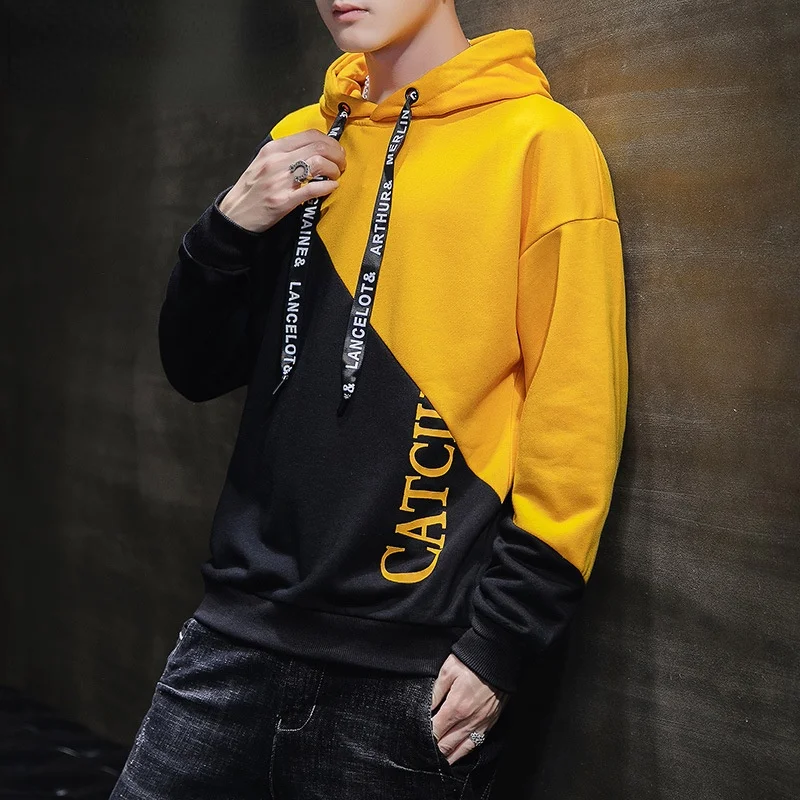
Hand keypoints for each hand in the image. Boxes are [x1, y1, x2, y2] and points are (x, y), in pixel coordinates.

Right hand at [218, 129, 346, 232]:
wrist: (235, 214)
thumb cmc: (252, 190)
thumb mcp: (264, 163)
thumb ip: (286, 154)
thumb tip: (313, 151)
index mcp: (273, 149)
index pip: (310, 135)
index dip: (330, 142)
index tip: (335, 152)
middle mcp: (276, 161)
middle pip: (318, 147)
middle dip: (337, 155)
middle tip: (340, 165)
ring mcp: (280, 181)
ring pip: (318, 164)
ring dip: (334, 170)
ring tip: (335, 177)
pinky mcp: (283, 201)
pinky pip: (312, 189)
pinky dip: (327, 187)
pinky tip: (331, 188)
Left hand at [430, 653, 509, 765]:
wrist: (498, 657)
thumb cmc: (472, 661)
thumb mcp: (447, 671)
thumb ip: (435, 692)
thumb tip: (425, 709)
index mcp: (455, 708)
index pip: (435, 731)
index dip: (423, 738)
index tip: (414, 741)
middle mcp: (468, 720)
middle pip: (447, 745)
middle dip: (433, 752)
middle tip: (421, 754)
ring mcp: (480, 723)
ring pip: (461, 749)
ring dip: (448, 757)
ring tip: (436, 762)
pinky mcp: (490, 723)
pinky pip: (476, 744)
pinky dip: (464, 752)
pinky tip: (457, 755)